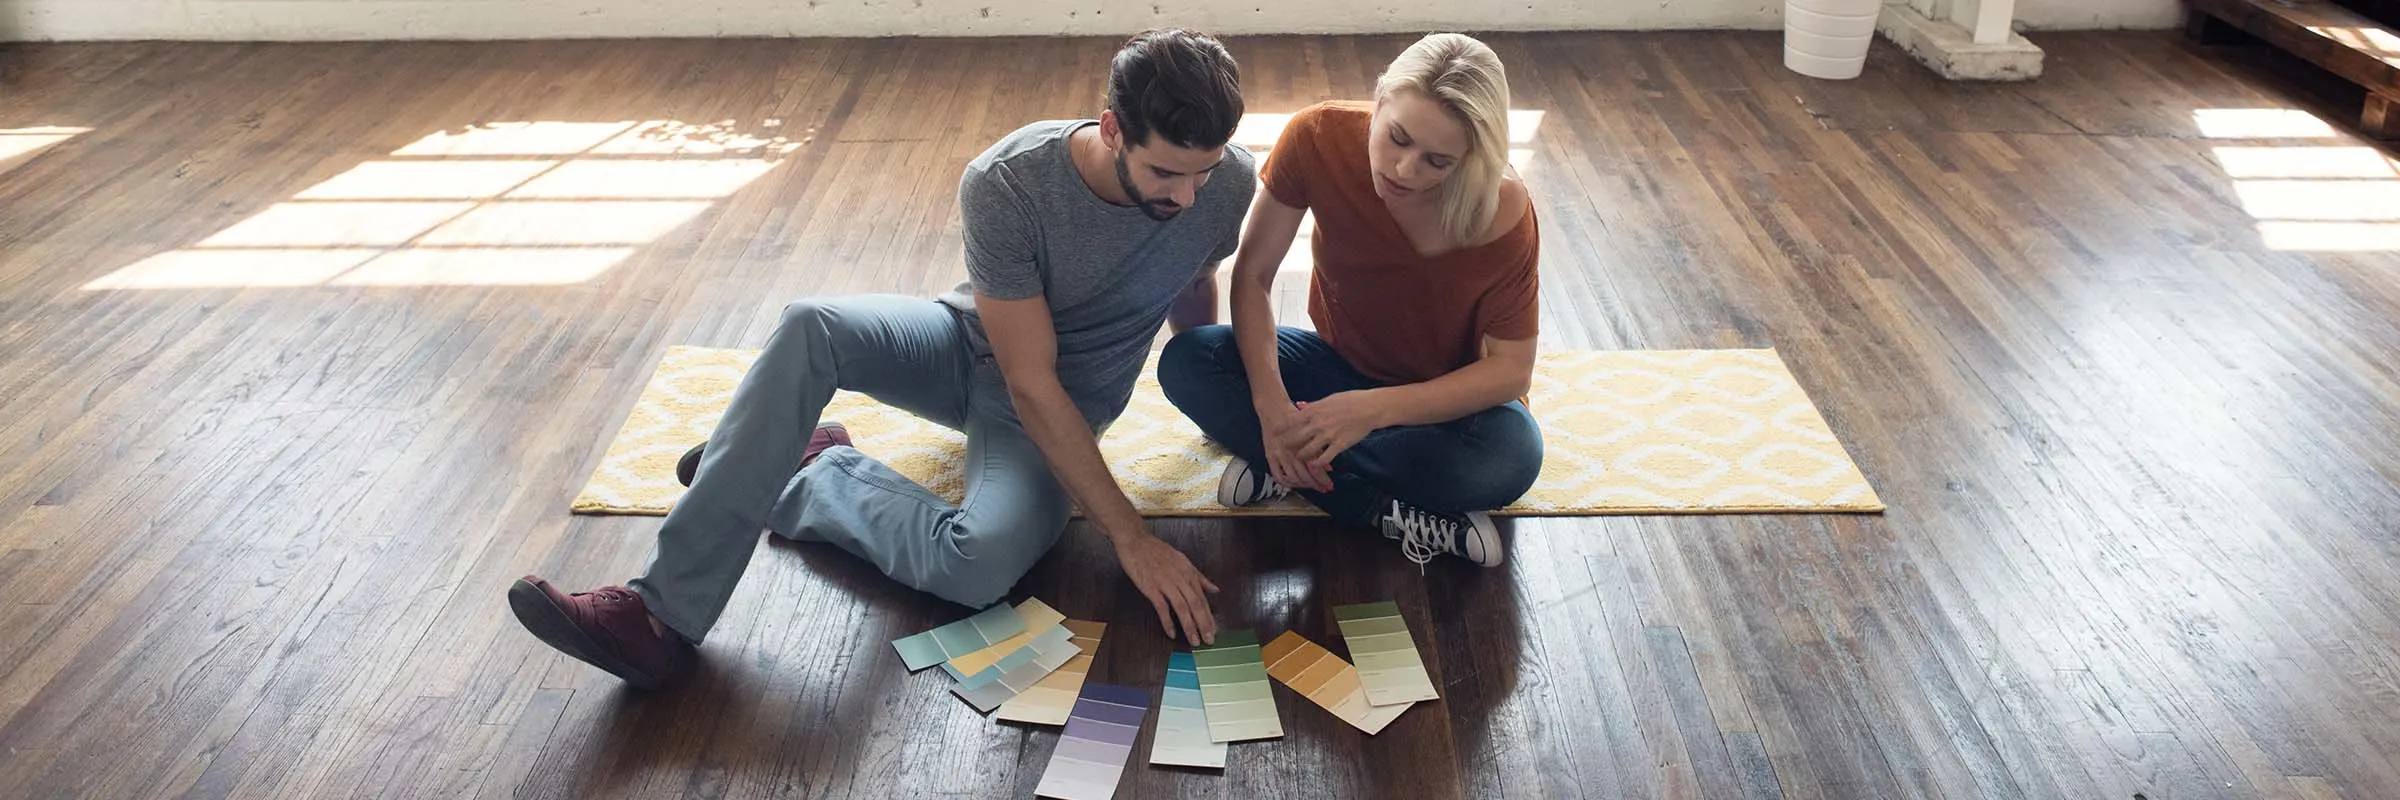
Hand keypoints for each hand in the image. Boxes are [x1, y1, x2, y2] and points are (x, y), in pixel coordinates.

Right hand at [1112, 531, 1219, 645]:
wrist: (1136, 541)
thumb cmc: (1157, 551)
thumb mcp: (1183, 560)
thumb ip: (1199, 577)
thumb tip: (1215, 589)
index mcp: (1188, 573)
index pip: (1202, 599)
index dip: (1209, 616)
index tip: (1214, 630)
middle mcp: (1180, 578)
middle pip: (1195, 605)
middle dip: (1203, 624)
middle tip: (1209, 640)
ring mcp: (1165, 583)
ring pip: (1182, 608)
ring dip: (1189, 626)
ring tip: (1194, 640)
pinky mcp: (1151, 588)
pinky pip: (1162, 607)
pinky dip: (1167, 621)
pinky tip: (1172, 632)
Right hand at [1256, 400, 1330, 491]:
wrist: (1273, 406)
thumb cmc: (1293, 415)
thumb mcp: (1311, 433)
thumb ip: (1319, 448)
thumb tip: (1329, 467)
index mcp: (1303, 443)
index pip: (1315, 467)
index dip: (1323, 479)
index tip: (1329, 485)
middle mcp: (1291, 450)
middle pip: (1305, 475)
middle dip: (1315, 484)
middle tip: (1323, 489)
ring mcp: (1279, 454)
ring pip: (1293, 477)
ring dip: (1302, 485)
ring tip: (1309, 487)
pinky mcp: (1269, 455)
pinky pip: (1277, 474)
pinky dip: (1285, 482)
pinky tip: (1292, 484)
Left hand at [1288, 391, 1383, 474]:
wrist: (1369, 408)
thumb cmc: (1350, 400)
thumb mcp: (1328, 399)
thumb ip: (1313, 406)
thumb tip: (1301, 408)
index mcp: (1314, 411)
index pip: (1291, 421)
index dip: (1281, 429)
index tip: (1273, 433)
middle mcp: (1318, 424)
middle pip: (1295, 439)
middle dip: (1288, 446)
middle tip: (1284, 450)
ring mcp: (1328, 436)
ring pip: (1307, 452)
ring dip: (1301, 456)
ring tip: (1300, 458)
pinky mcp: (1339, 445)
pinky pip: (1324, 459)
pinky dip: (1317, 463)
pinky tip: (1315, 464)